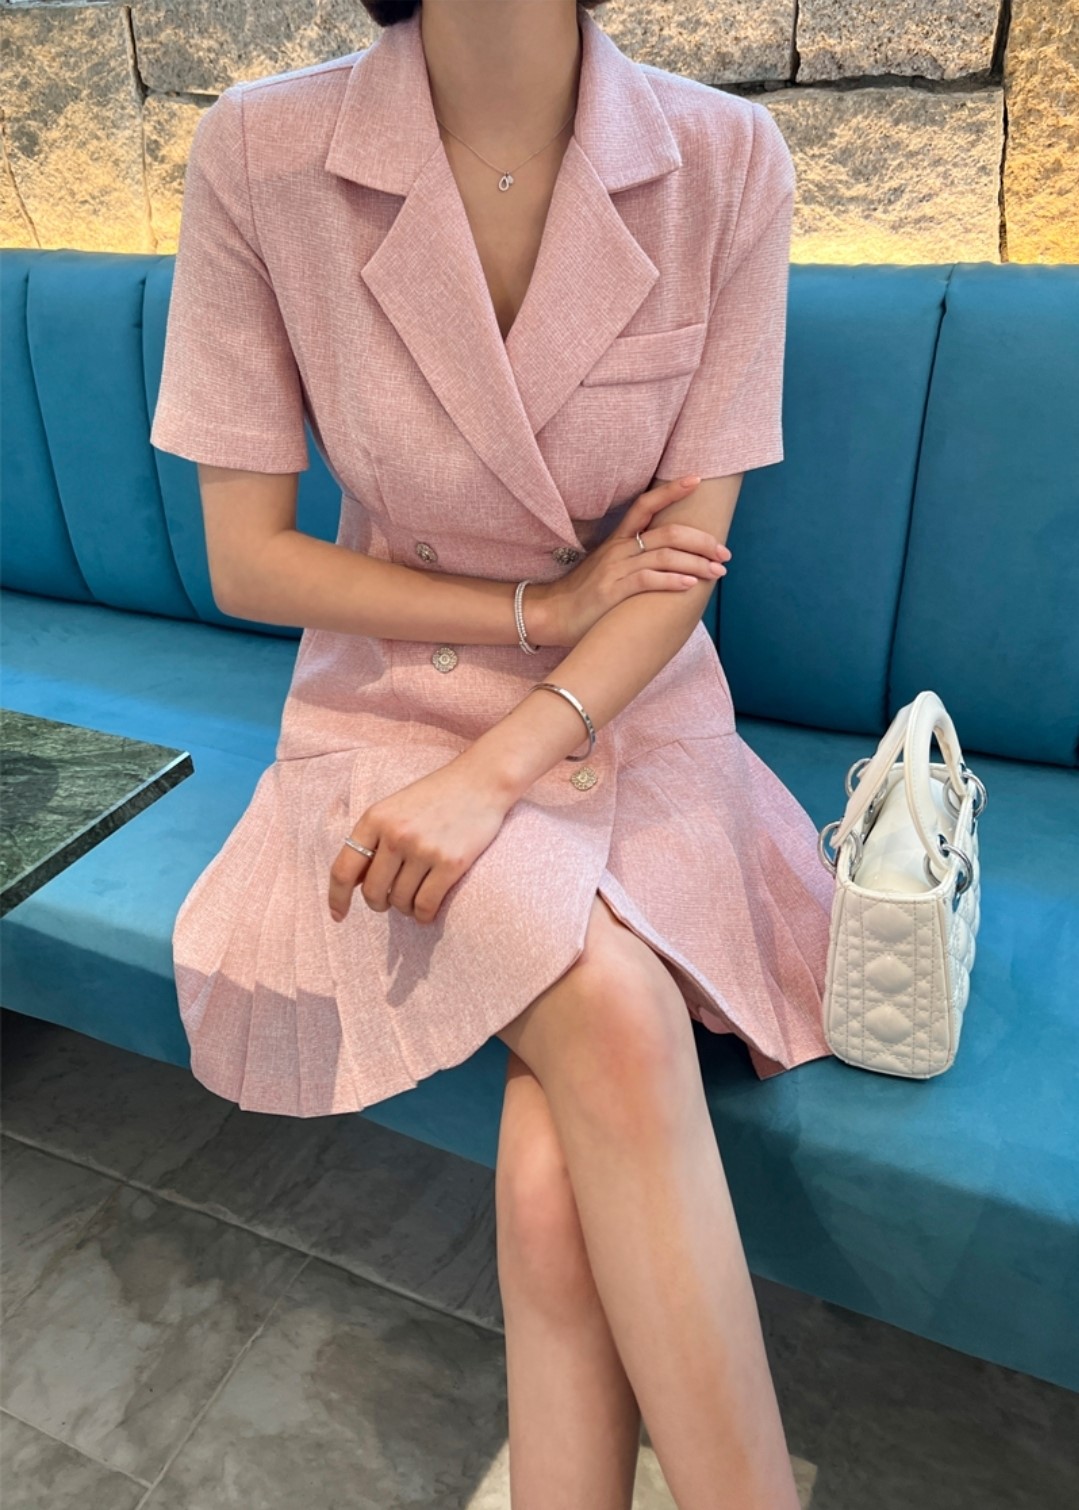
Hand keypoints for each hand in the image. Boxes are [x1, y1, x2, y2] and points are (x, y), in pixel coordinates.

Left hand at [328, 753, 512, 925]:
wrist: (481, 781)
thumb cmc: (437, 796)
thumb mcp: (395, 808)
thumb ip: (374, 840)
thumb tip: (354, 883)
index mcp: (376, 819)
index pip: (344, 870)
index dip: (337, 898)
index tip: (338, 915)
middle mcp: (396, 834)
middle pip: (372, 891)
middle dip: (379, 903)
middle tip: (389, 901)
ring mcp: (423, 849)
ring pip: (400, 901)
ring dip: (405, 908)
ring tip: (413, 900)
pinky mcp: (450, 863)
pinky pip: (426, 905)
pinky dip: (423, 915)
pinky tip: (426, 911)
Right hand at [530, 475, 731, 646]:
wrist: (552, 614)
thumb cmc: (585, 596)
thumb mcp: (609, 570)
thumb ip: (636, 562)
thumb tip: (671, 562)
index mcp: (618, 540)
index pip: (646, 504)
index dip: (671, 489)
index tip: (697, 479)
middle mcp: (618, 549)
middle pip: (668, 532)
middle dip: (702, 540)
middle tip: (724, 552)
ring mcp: (615, 568)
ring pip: (664, 555)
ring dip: (697, 563)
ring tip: (717, 571)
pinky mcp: (612, 591)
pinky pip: (648, 579)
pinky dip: (672, 580)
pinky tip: (690, 584)